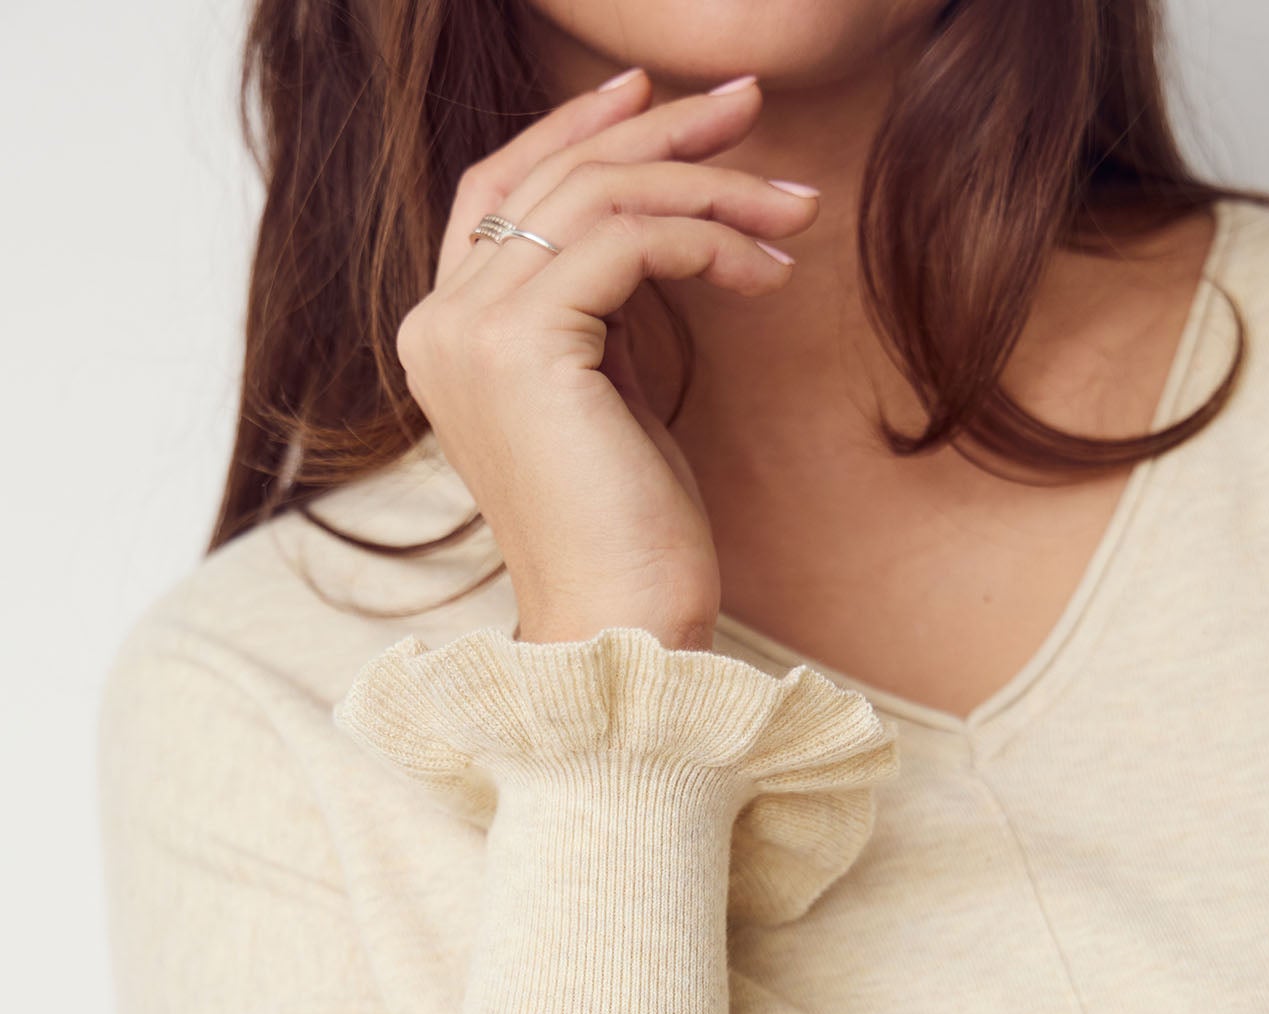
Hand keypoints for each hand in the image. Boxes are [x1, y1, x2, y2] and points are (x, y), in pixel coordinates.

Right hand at [394, 68, 819, 649]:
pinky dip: (711, 242)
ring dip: (709, 185)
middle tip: (752, 103)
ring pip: (596, 194)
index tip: (661, 97)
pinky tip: (769, 275)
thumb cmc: (628, 534)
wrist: (618, 628)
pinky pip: (631, 240)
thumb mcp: (606, 395)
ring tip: (796, 205)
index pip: (500, 190)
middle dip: (662, 131)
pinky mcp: (523, 347)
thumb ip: (598, 310)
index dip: (575, 129)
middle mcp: (438, 323)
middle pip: (551, 175)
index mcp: (445, 335)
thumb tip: (653, 224)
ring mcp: (469, 331)